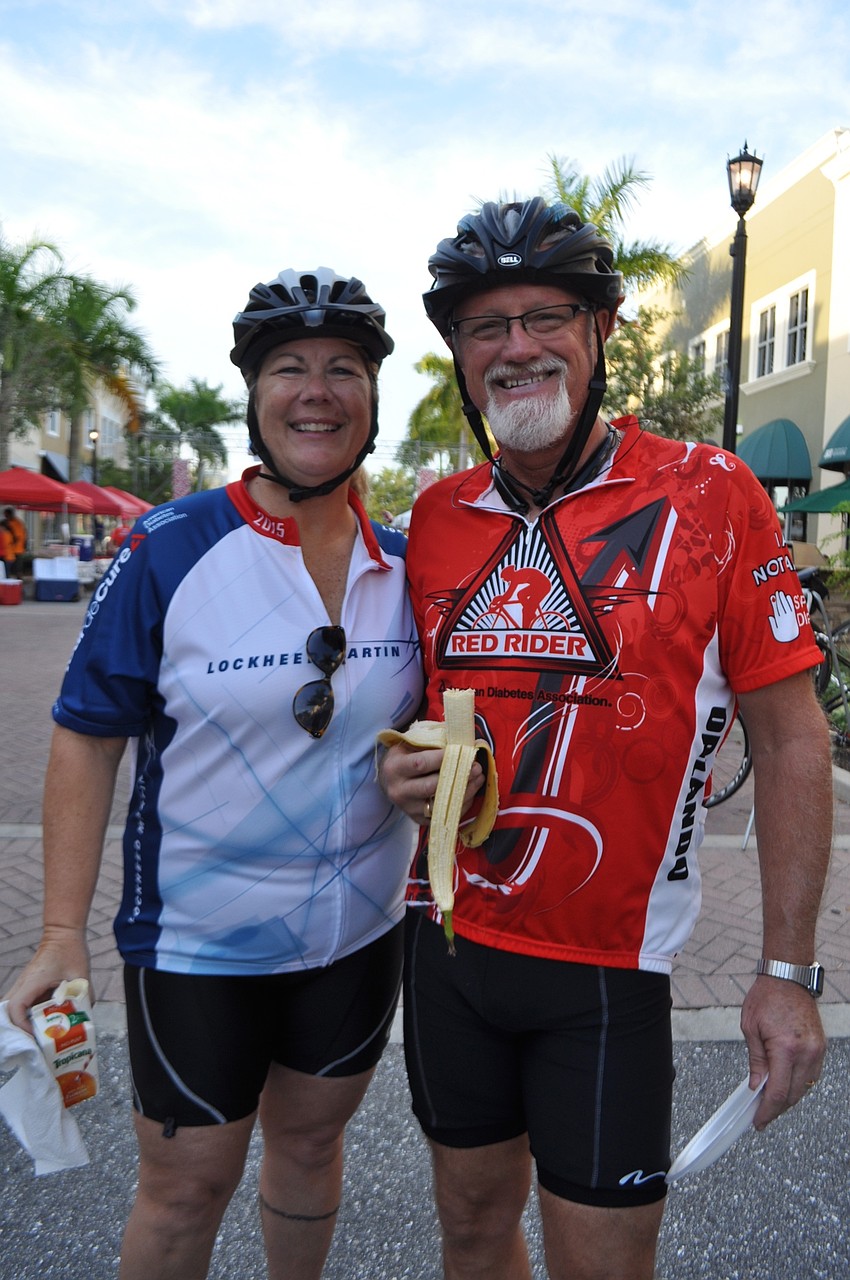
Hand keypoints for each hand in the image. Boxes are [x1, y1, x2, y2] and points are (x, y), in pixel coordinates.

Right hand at [4, 926, 91, 1034]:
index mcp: (32, 981)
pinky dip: (26, 1017)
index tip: (37, 1035)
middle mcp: (22, 984)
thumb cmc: (71, 950)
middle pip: (7, 1013)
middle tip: (34, 1043)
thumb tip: (87, 1016)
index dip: (22, 1026)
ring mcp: (23, 985)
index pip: (15, 1008)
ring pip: (12, 1010)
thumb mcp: (81, 974)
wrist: (63, 932)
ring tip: (37, 1037)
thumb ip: (85, 995)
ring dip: (21, 1025)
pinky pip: (21, 1005)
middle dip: (17, 1031)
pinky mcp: (27, 987)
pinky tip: (42, 1024)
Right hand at [378, 742, 483, 825]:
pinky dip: (462, 804)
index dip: (443, 758)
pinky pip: (445, 814)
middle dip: (458, 776)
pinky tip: (471, 791)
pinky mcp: (419, 820)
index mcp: (395, 768)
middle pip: (431, 786)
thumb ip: (432, 742)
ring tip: (479, 777)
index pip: (420, 763)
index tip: (463, 751)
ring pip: (440, 804)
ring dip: (464, 791)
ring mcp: (409, 808)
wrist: (390, 780)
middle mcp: (399, 791)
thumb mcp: (411, 744)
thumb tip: (460, 742)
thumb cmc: (406, 756)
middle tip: (476, 766)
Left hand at [740, 976, 825, 1129]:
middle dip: (776, 1109)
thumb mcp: (751, 1028)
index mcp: (786, 1048)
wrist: (789, 977)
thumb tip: (756, 1087)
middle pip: (793, 1095)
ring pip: (804, 1089)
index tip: (758, 1122)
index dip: (767, 1111)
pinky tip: (785, 1086)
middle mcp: (806, 1053)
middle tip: (760, 1117)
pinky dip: (798, 1085)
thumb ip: (756, 1061)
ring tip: (769, 1102)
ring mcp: (817, 1051)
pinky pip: (811, 1076)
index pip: (778, 1092)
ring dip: (788, 1099)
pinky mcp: (821, 1048)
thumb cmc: (766, 997)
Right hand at [767, 590, 800, 642]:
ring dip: (784, 599)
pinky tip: (789, 598)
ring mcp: (790, 617)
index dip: (774, 602)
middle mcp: (785, 617)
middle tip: (777, 592)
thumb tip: (770, 617)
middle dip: (780, 598)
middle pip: (782, 605)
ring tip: (782, 593)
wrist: (793, 644)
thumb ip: (772, 624)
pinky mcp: (794, 617)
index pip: (776, 609)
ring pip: (787, 605)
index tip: (772, 596)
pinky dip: (790, 602)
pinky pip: (792, 608)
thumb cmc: (782, 639)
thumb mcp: (774, 633)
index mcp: (779, 620)